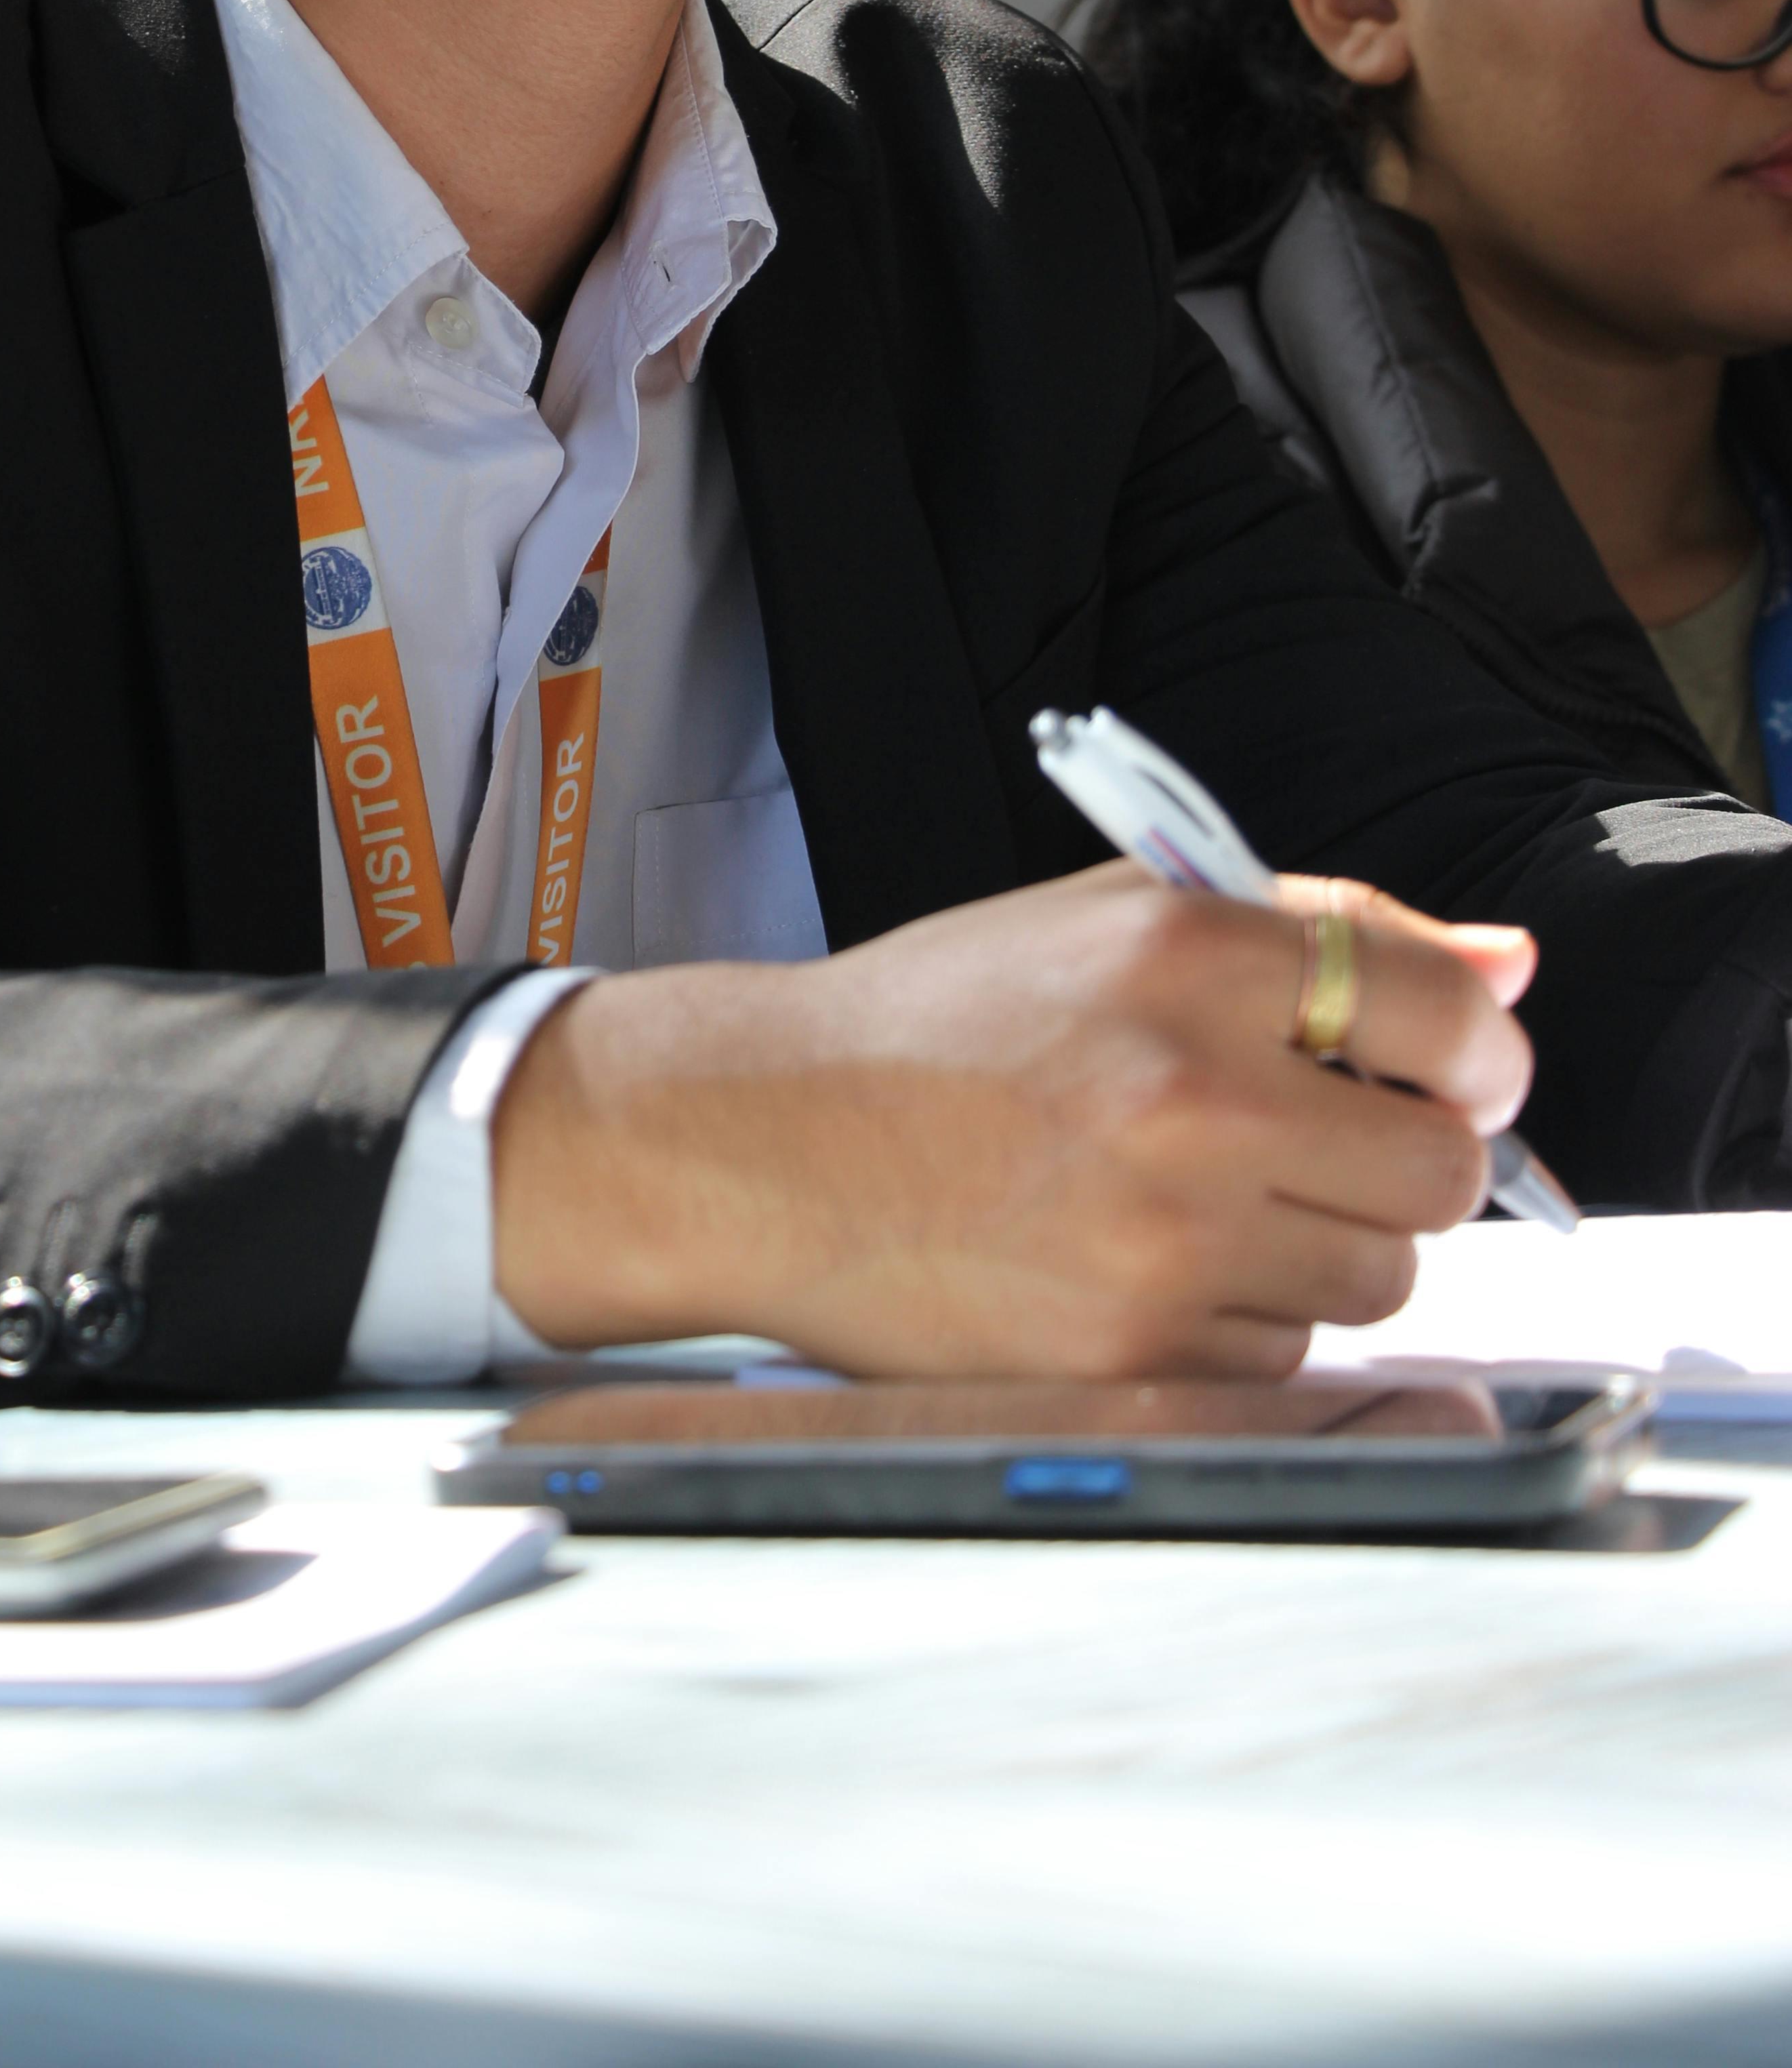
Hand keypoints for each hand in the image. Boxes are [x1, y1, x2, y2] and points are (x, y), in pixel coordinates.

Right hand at [490, 862, 1532, 1378]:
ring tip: (1205, 1199)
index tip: (1459, 1068)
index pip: (1446, 1011)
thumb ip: (1322, 930)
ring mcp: (1167, 1236)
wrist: (766, 1140)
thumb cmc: (942, 1024)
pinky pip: (1283, 1354)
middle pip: (1441, 1168)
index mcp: (1190, 953)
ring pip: (1377, 1277)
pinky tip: (1140, 1262)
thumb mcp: (1117, 920)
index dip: (1478, 1049)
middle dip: (1411, 1158)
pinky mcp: (1136, 1354)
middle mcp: (1193, 1090)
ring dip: (1327, 1244)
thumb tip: (1509, 969)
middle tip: (1330, 1141)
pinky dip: (1243, 1319)